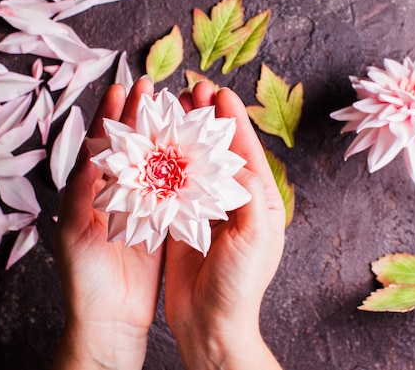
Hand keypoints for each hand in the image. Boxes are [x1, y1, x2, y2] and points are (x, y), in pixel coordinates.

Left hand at [52, 79, 162, 369]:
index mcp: (91, 190)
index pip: (103, 143)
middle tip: (154, 87)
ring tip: (177, 110)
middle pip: (131, 145)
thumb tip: (90, 154)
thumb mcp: (74, 234)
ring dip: (164, 135)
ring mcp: (141, 206)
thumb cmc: (83, 279)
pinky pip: (172, 190)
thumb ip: (81, 194)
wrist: (108, 318)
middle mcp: (117, 192)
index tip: (123, 86)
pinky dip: (181, 169)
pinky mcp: (161, 223)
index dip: (111, 114)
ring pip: (154, 162)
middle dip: (141, 115)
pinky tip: (192, 152)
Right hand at [165, 81, 285, 369]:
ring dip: (184, 136)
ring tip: (171, 110)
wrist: (212, 323)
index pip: (245, 151)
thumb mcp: (255, 236)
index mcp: (259, 200)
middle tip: (191, 91)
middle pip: (219, 151)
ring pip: (195, 163)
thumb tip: (232, 157)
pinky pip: (175, 185)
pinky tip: (154, 146)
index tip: (219, 92)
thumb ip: (247, 194)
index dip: (233, 120)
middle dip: (207, 120)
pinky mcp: (184, 222)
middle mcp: (235, 201)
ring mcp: (208, 210)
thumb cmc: (241, 285)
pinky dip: (167, 163)